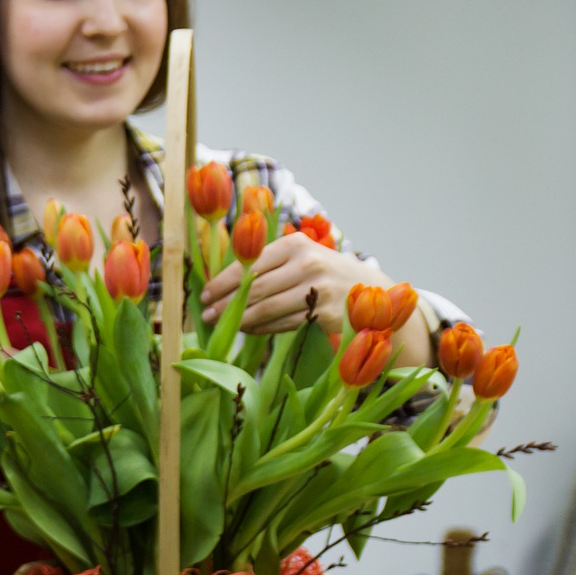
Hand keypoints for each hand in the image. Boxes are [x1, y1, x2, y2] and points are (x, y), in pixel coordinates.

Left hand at [201, 231, 387, 335]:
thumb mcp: (300, 256)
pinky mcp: (325, 313)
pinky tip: (248, 329)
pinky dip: (261, 328)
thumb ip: (268, 264)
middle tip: (206, 315)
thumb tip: (222, 282)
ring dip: (240, 320)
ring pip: (267, 309)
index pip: (250, 264)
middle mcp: (307, 264)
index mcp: (295, 244)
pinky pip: (283, 323)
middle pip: (255, 288)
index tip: (205, 294)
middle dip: (226, 303)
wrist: (371, 290)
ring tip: (222, 325)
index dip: (223, 282)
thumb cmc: (323, 272)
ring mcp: (318, 290)